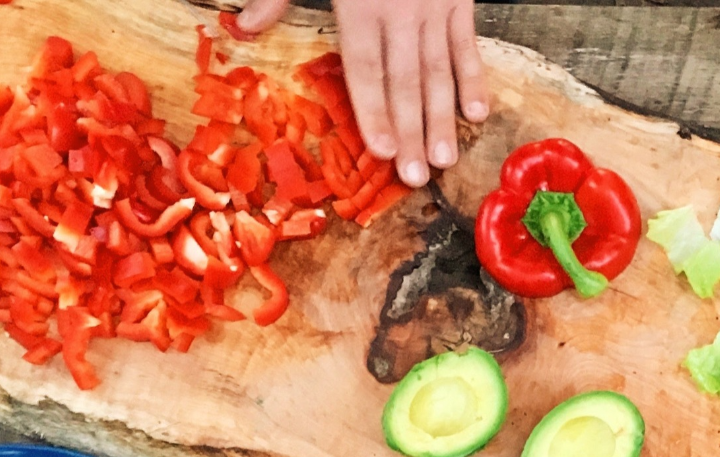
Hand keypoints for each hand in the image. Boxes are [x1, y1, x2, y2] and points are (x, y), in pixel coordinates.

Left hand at [237, 0, 488, 187]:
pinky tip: (475, 114)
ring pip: (439, 71)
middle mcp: (400, 9)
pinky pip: (468, 45)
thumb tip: (243, 25)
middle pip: (405, 80)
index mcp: (359, 1)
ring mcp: (434, 6)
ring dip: (443, 118)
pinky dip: (474, 78)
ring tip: (443, 159)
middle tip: (415, 175)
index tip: (379, 150)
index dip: (372, 110)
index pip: (366, 66)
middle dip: (411, 130)